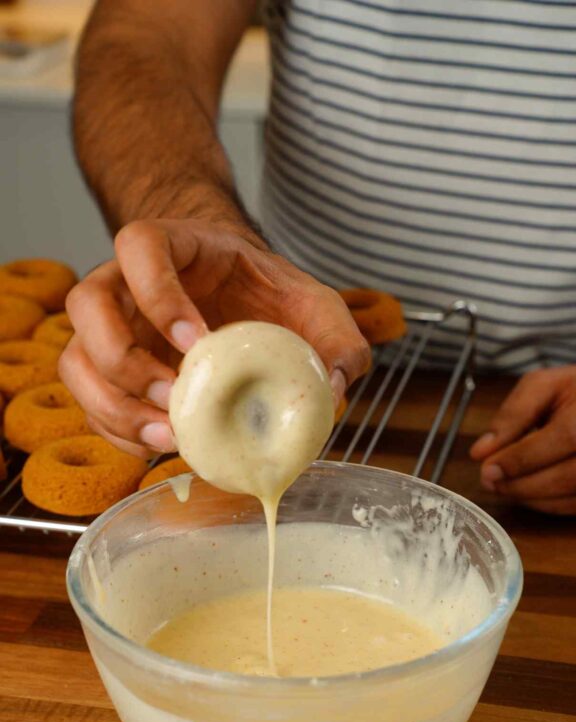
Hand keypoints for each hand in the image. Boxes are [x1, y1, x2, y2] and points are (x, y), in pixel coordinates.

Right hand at [59, 219, 370, 456]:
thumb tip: (339, 387)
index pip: (139, 246)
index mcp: (171, 247)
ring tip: (166, 433)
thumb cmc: (265, 295)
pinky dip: (116, 431)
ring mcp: (109, 329)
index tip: (196, 341)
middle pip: (85, 304)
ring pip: (76, 359)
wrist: (236, 300)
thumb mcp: (311, 304)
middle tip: (173, 396)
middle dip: (123, 359)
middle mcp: (124, 284)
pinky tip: (158, 445)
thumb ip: (336, 336)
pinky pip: (88, 403)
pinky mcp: (108, 373)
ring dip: (113, 404)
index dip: (157, 293)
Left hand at [469, 366, 575, 514]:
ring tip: (505, 485)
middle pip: (570, 475)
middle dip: (523, 484)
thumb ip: (513, 414)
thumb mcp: (543, 387)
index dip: (524, 458)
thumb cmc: (574, 393)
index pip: (565, 436)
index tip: (489, 468)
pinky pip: (575, 505)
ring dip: (532, 498)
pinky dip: (547, 504)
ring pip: (573, 497)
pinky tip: (528, 492)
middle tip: (491, 482)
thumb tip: (482, 451)